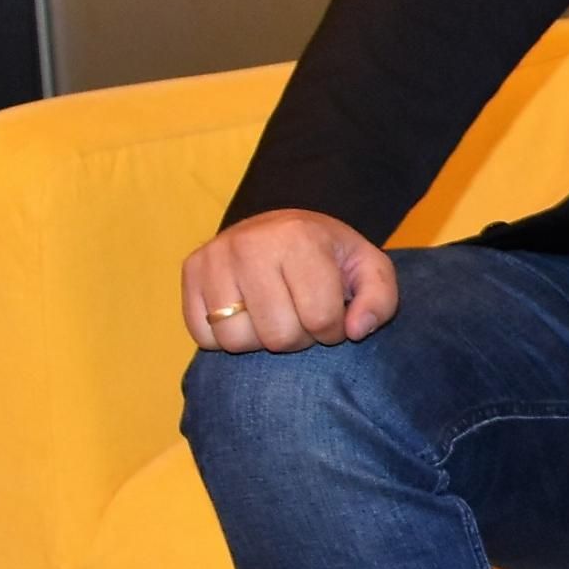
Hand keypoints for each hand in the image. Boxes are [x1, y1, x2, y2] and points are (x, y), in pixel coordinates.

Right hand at [181, 210, 399, 354]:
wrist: (280, 228)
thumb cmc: (328, 256)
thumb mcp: (367, 269)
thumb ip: (379, 301)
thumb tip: (355, 330)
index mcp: (299, 237)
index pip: (320, 318)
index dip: (332, 330)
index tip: (332, 315)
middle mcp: (250, 244)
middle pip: (277, 336)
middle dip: (298, 338)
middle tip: (301, 315)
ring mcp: (214, 257)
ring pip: (236, 340)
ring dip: (261, 340)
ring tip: (274, 315)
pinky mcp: (189, 272)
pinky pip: (204, 336)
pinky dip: (227, 336)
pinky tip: (246, 313)